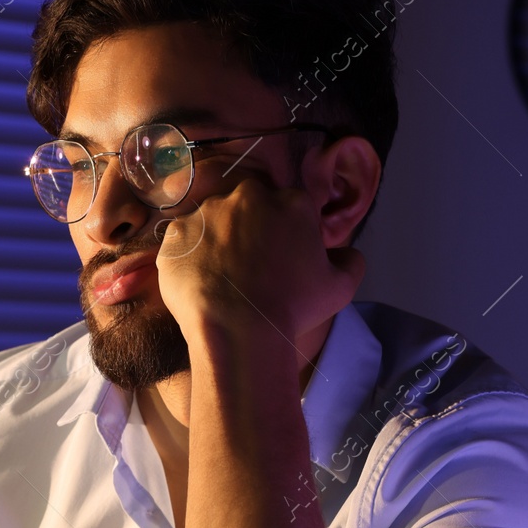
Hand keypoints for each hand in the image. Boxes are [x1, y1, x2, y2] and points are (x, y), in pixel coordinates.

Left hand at [154, 176, 362, 346]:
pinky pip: (184, 241)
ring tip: (223, 279)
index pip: (290, 207)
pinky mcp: (177, 234)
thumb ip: (350, 261)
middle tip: (250, 267)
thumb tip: (345, 254)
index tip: (280, 258)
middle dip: (250, 230)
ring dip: (218, 242)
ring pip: (214, 221)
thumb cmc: (292, 309)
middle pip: (250, 206)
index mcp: (292, 201)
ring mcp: (207, 212)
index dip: (286, 232)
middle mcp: (248, 196)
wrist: (239, 330)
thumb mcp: (340, 287)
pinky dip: (190, 258)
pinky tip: (201, 283)